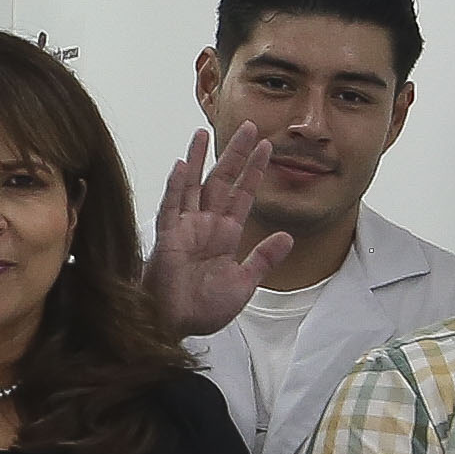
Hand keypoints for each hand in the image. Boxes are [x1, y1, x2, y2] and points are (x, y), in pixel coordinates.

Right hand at [144, 126, 298, 341]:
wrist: (175, 326)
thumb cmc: (202, 308)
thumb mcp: (244, 282)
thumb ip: (263, 258)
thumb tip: (286, 237)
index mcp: (225, 234)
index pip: (242, 194)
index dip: (254, 171)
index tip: (266, 147)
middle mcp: (205, 225)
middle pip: (221, 181)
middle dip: (235, 154)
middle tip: (248, 127)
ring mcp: (185, 228)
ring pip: (194, 185)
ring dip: (199, 159)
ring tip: (204, 131)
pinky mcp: (167, 238)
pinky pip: (171, 207)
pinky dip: (176, 186)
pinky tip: (181, 165)